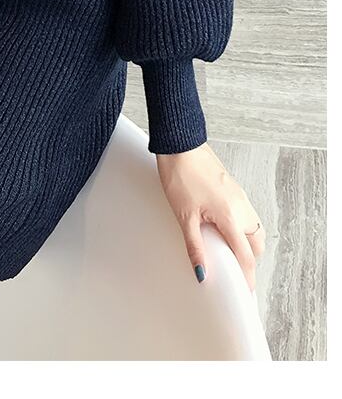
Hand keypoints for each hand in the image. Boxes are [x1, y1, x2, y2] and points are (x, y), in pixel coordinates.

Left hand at [156, 142, 265, 291]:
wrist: (180, 144)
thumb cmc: (180, 176)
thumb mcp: (184, 216)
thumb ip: (195, 247)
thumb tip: (201, 273)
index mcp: (231, 216)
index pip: (246, 255)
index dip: (247, 277)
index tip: (245, 292)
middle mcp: (241, 206)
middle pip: (256, 242)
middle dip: (249, 258)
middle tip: (233, 270)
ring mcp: (238, 194)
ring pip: (252, 226)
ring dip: (245, 240)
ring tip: (225, 249)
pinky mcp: (232, 186)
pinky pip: (244, 213)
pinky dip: (239, 225)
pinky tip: (221, 226)